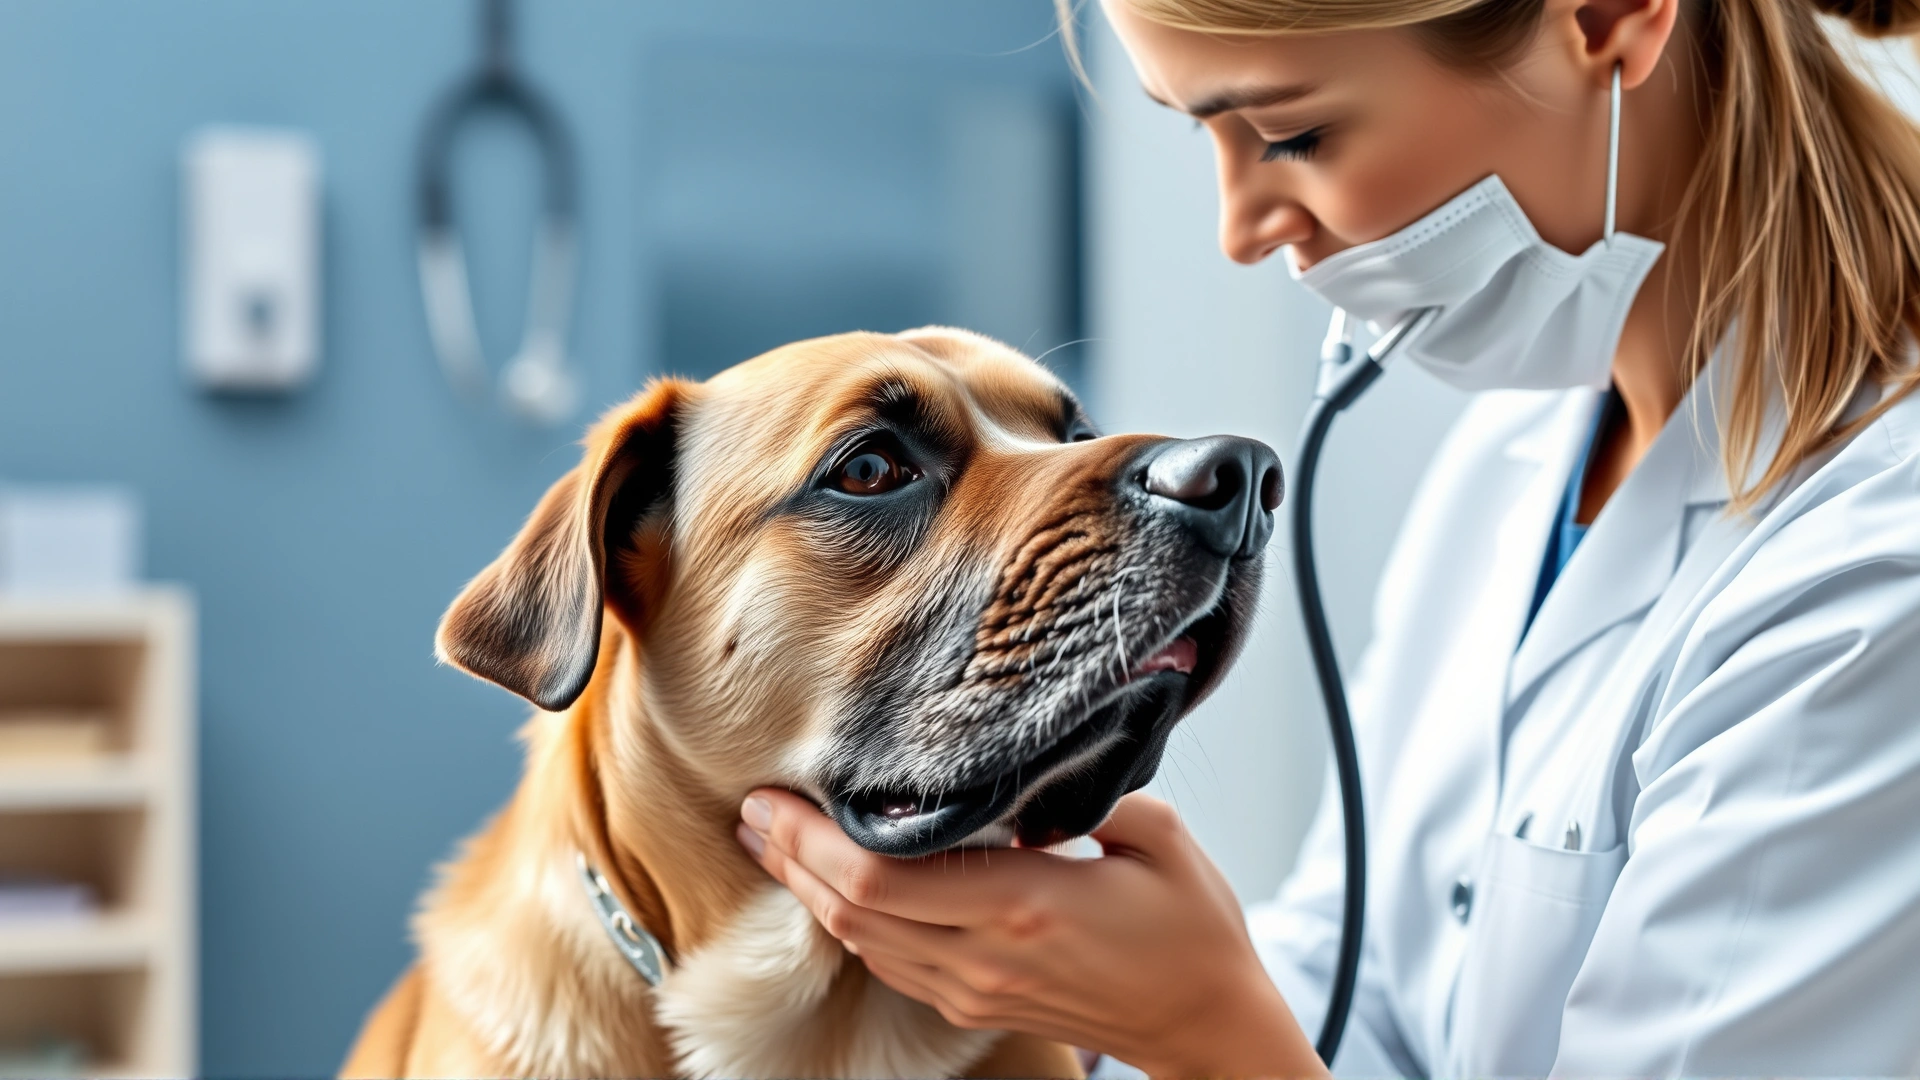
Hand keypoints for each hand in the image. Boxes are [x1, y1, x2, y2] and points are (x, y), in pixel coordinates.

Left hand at [736, 789, 1324, 1078]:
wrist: (1206, 1024)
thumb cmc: (1191, 931)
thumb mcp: (1156, 838)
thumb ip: (1083, 790)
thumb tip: (1024, 750)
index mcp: (1023, 903)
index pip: (881, 875)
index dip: (813, 838)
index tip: (776, 795)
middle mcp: (984, 954)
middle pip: (851, 908)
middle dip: (790, 857)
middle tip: (751, 808)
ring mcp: (973, 988)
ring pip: (861, 940)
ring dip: (808, 890)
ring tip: (770, 840)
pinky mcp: (975, 1003)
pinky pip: (890, 963)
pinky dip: (849, 921)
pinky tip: (830, 888)